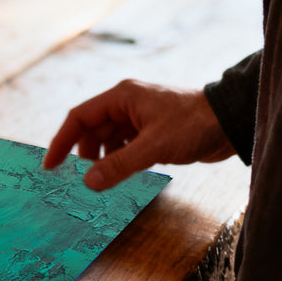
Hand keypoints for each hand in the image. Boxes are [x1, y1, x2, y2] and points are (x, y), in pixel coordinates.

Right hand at [43, 80, 234, 190]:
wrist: (231, 122)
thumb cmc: (194, 124)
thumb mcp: (153, 147)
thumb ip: (118, 165)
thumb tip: (88, 183)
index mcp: (121, 97)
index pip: (79, 118)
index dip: (62, 142)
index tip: (51, 165)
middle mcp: (126, 105)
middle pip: (90, 130)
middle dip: (82, 154)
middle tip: (76, 178)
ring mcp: (138, 118)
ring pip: (106, 140)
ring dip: (100, 159)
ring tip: (100, 179)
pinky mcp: (149, 131)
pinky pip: (122, 146)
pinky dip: (116, 160)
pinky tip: (118, 174)